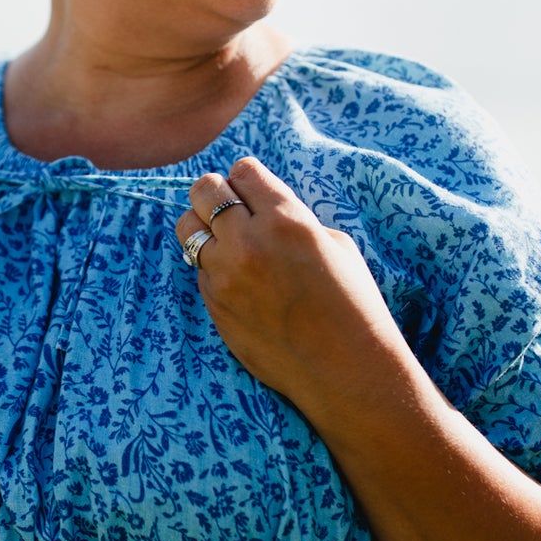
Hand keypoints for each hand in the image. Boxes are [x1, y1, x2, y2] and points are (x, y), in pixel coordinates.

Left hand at [173, 157, 404, 402]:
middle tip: (231, 208)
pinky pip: (199, 270)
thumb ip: (292, 218)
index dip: (248, 178)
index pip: (243, 170)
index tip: (254, 191)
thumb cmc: (352, 304)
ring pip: (188, 228)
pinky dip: (213, 267)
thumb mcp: (335, 244)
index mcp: (285, 220)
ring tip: (227, 241)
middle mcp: (247, 243)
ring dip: (205, 227)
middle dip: (217, 193)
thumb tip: (259, 209)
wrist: (344, 369)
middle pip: (204, 190)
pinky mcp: (214, 306)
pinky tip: (241, 281)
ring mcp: (224, 277)